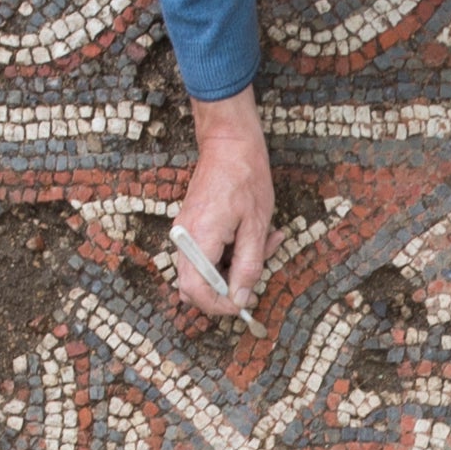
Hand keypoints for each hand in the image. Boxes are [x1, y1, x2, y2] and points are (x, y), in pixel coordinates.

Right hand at [171, 90, 272, 316]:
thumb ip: (249, 267)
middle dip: (231, 287)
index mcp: (198, 240)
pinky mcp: (191, 228)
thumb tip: (241, 299)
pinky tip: (256, 237)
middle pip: (197, 287)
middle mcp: (184, 239)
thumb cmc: (245, 178)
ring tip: (266, 243)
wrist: (228, 144)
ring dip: (236, 268)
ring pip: (205, 272)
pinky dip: (231, 254)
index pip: (197, 292)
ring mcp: (185, 234)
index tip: (245, 304)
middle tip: (261, 270)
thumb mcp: (256, 226)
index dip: (221, 305)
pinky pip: (207, 255)